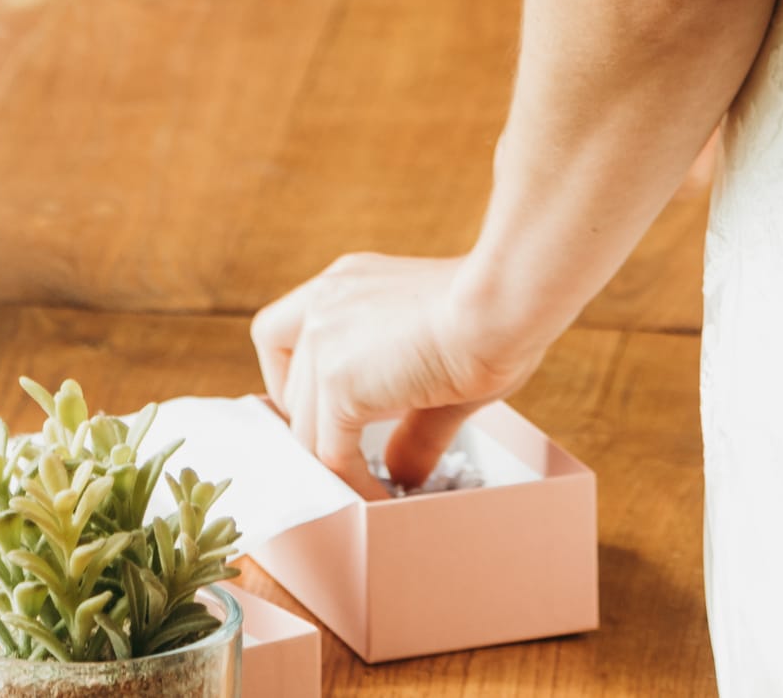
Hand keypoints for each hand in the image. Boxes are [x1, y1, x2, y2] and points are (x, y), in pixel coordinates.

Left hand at [250, 252, 540, 494]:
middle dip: (315, 429)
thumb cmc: (493, 317)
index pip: (281, 333)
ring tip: (372, 488)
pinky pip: (331, 455)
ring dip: (335, 463)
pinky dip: (353, 485)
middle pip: (288, 386)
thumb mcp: (438, 365)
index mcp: (346, 283)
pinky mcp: (337, 380)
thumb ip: (410, 422)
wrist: (501, 305)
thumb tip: (405, 473)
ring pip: (305, 427)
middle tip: (351, 458)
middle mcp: (325, 302)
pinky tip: (382, 498)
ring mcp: (324, 339)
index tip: (326, 415)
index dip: (293, 381)